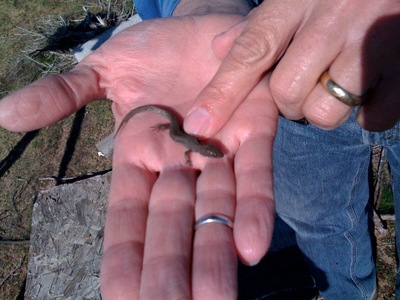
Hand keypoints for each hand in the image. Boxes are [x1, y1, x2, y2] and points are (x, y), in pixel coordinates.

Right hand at [0, 15, 276, 298]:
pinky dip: (253, 207)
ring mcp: (219, 149)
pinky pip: (254, 174)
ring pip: (215, 208)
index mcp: (140, 154)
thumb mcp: (103, 71)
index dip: (124, 256)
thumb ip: (63, 94)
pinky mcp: (254, 130)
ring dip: (214, 252)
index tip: (121, 297)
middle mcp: (179, 162)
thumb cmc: (153, 53)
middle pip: (173, 224)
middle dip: (172, 269)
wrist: (205, 28)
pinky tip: (251, 247)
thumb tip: (6, 114)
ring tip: (215, 298)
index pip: (128, 216)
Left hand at [182, 0, 399, 134]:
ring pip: (324, 111)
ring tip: (336, 85)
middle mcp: (331, 21)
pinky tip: (368, 89)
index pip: (250, 52)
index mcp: (296, 1)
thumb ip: (258, 24)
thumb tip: (218, 49)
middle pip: (286, 93)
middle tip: (305, 83)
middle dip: (289, 101)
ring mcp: (370, 43)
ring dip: (323, 109)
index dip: (222, 93)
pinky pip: (371, 118)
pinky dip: (366, 113)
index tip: (199, 125)